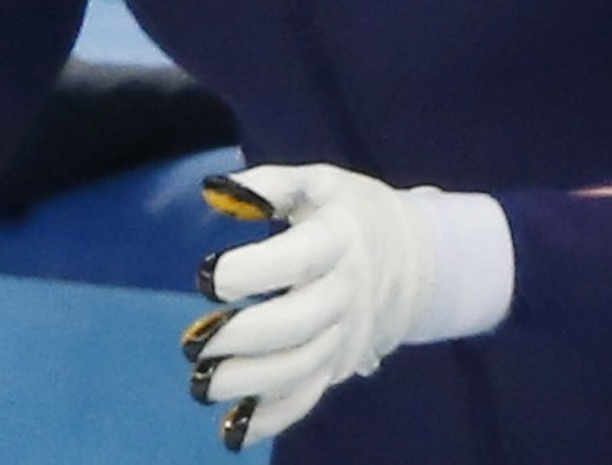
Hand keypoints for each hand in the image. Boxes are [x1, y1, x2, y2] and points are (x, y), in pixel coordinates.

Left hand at [184, 164, 512, 449]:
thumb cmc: (349, 212)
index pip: (299, 258)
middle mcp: (346, 291)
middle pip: (300, 324)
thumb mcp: (317, 182)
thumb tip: (214, 191)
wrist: (416, 258)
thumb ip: (268, 184)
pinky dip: (274, 418)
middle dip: (245, 339)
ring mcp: (346, 335)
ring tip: (202, 384)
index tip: (208, 276)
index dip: (253, 270)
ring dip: (250, 383)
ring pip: (303, 368)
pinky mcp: (341, 365)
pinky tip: (233, 428)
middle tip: (196, 344)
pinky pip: (311, 397)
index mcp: (339, 238)